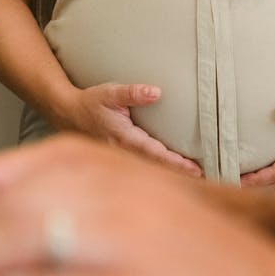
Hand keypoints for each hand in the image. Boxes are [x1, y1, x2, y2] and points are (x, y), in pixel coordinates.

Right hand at [60, 81, 201, 175]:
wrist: (69, 115)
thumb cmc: (91, 103)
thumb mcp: (110, 93)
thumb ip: (132, 92)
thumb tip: (156, 92)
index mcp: (124, 138)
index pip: (155, 153)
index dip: (176, 163)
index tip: (196, 170)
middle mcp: (123, 154)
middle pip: (156, 169)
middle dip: (179, 177)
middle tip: (206, 183)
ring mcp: (120, 160)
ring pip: (149, 173)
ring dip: (170, 178)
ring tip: (196, 183)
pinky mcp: (120, 161)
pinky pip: (142, 171)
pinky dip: (158, 175)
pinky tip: (172, 179)